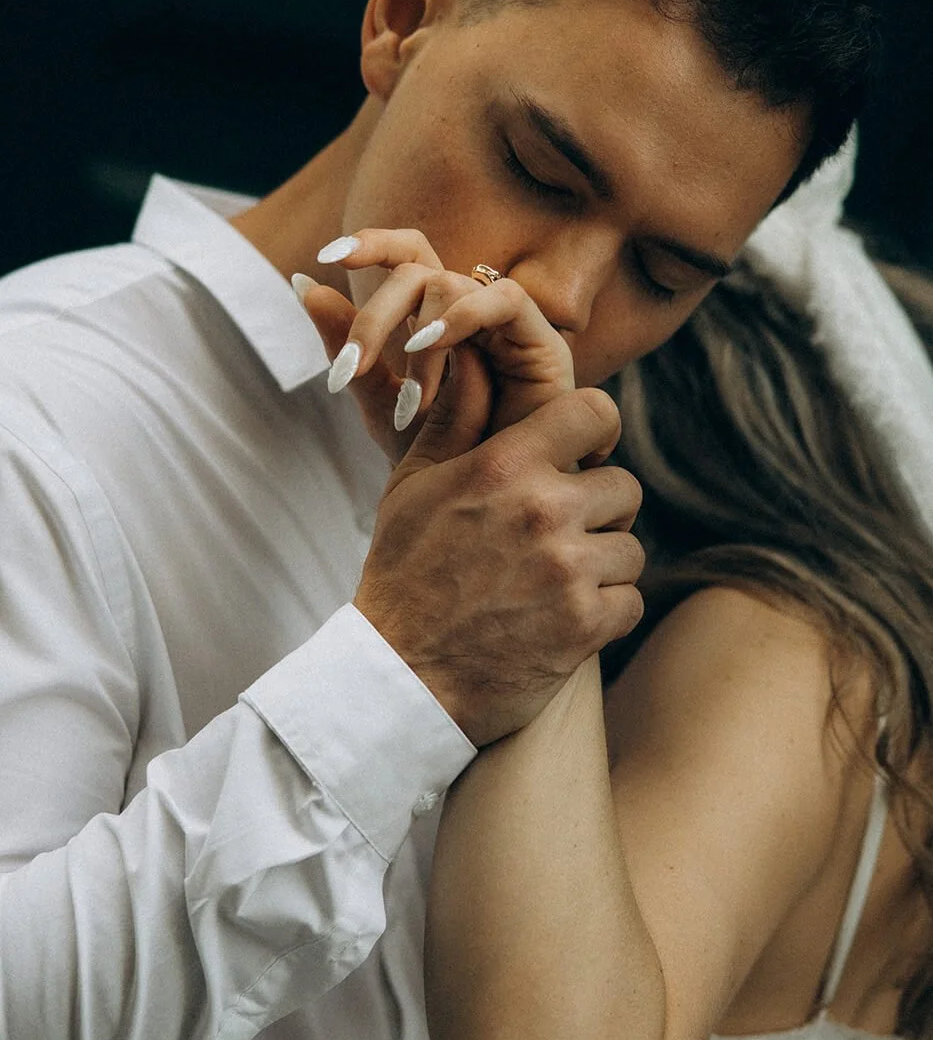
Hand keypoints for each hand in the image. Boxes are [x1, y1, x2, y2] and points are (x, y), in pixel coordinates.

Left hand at [297, 228, 574, 458]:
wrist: (491, 504)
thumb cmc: (443, 456)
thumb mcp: (381, 402)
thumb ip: (348, 348)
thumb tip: (303, 284)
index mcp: (433, 313)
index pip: (405, 255)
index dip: (370, 243)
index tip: (325, 258)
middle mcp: (469, 307)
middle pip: (415, 270)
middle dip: (373, 318)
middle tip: (350, 370)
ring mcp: (503, 320)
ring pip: (449, 283)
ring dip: (416, 338)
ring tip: (407, 402)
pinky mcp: (540, 337)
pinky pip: (502, 298)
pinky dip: (462, 318)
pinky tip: (431, 349)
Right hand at [354, 372, 643, 744]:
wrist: (401, 677)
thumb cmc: (403, 576)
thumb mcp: (412, 488)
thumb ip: (454, 421)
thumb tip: (476, 362)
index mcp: (504, 467)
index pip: (595, 411)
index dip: (598, 431)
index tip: (588, 457)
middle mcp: (544, 510)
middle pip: (624, 487)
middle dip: (599, 513)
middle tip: (561, 539)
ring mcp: (568, 570)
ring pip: (630, 549)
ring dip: (603, 568)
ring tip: (555, 585)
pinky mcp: (586, 625)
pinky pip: (630, 601)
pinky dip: (605, 614)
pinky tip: (562, 621)